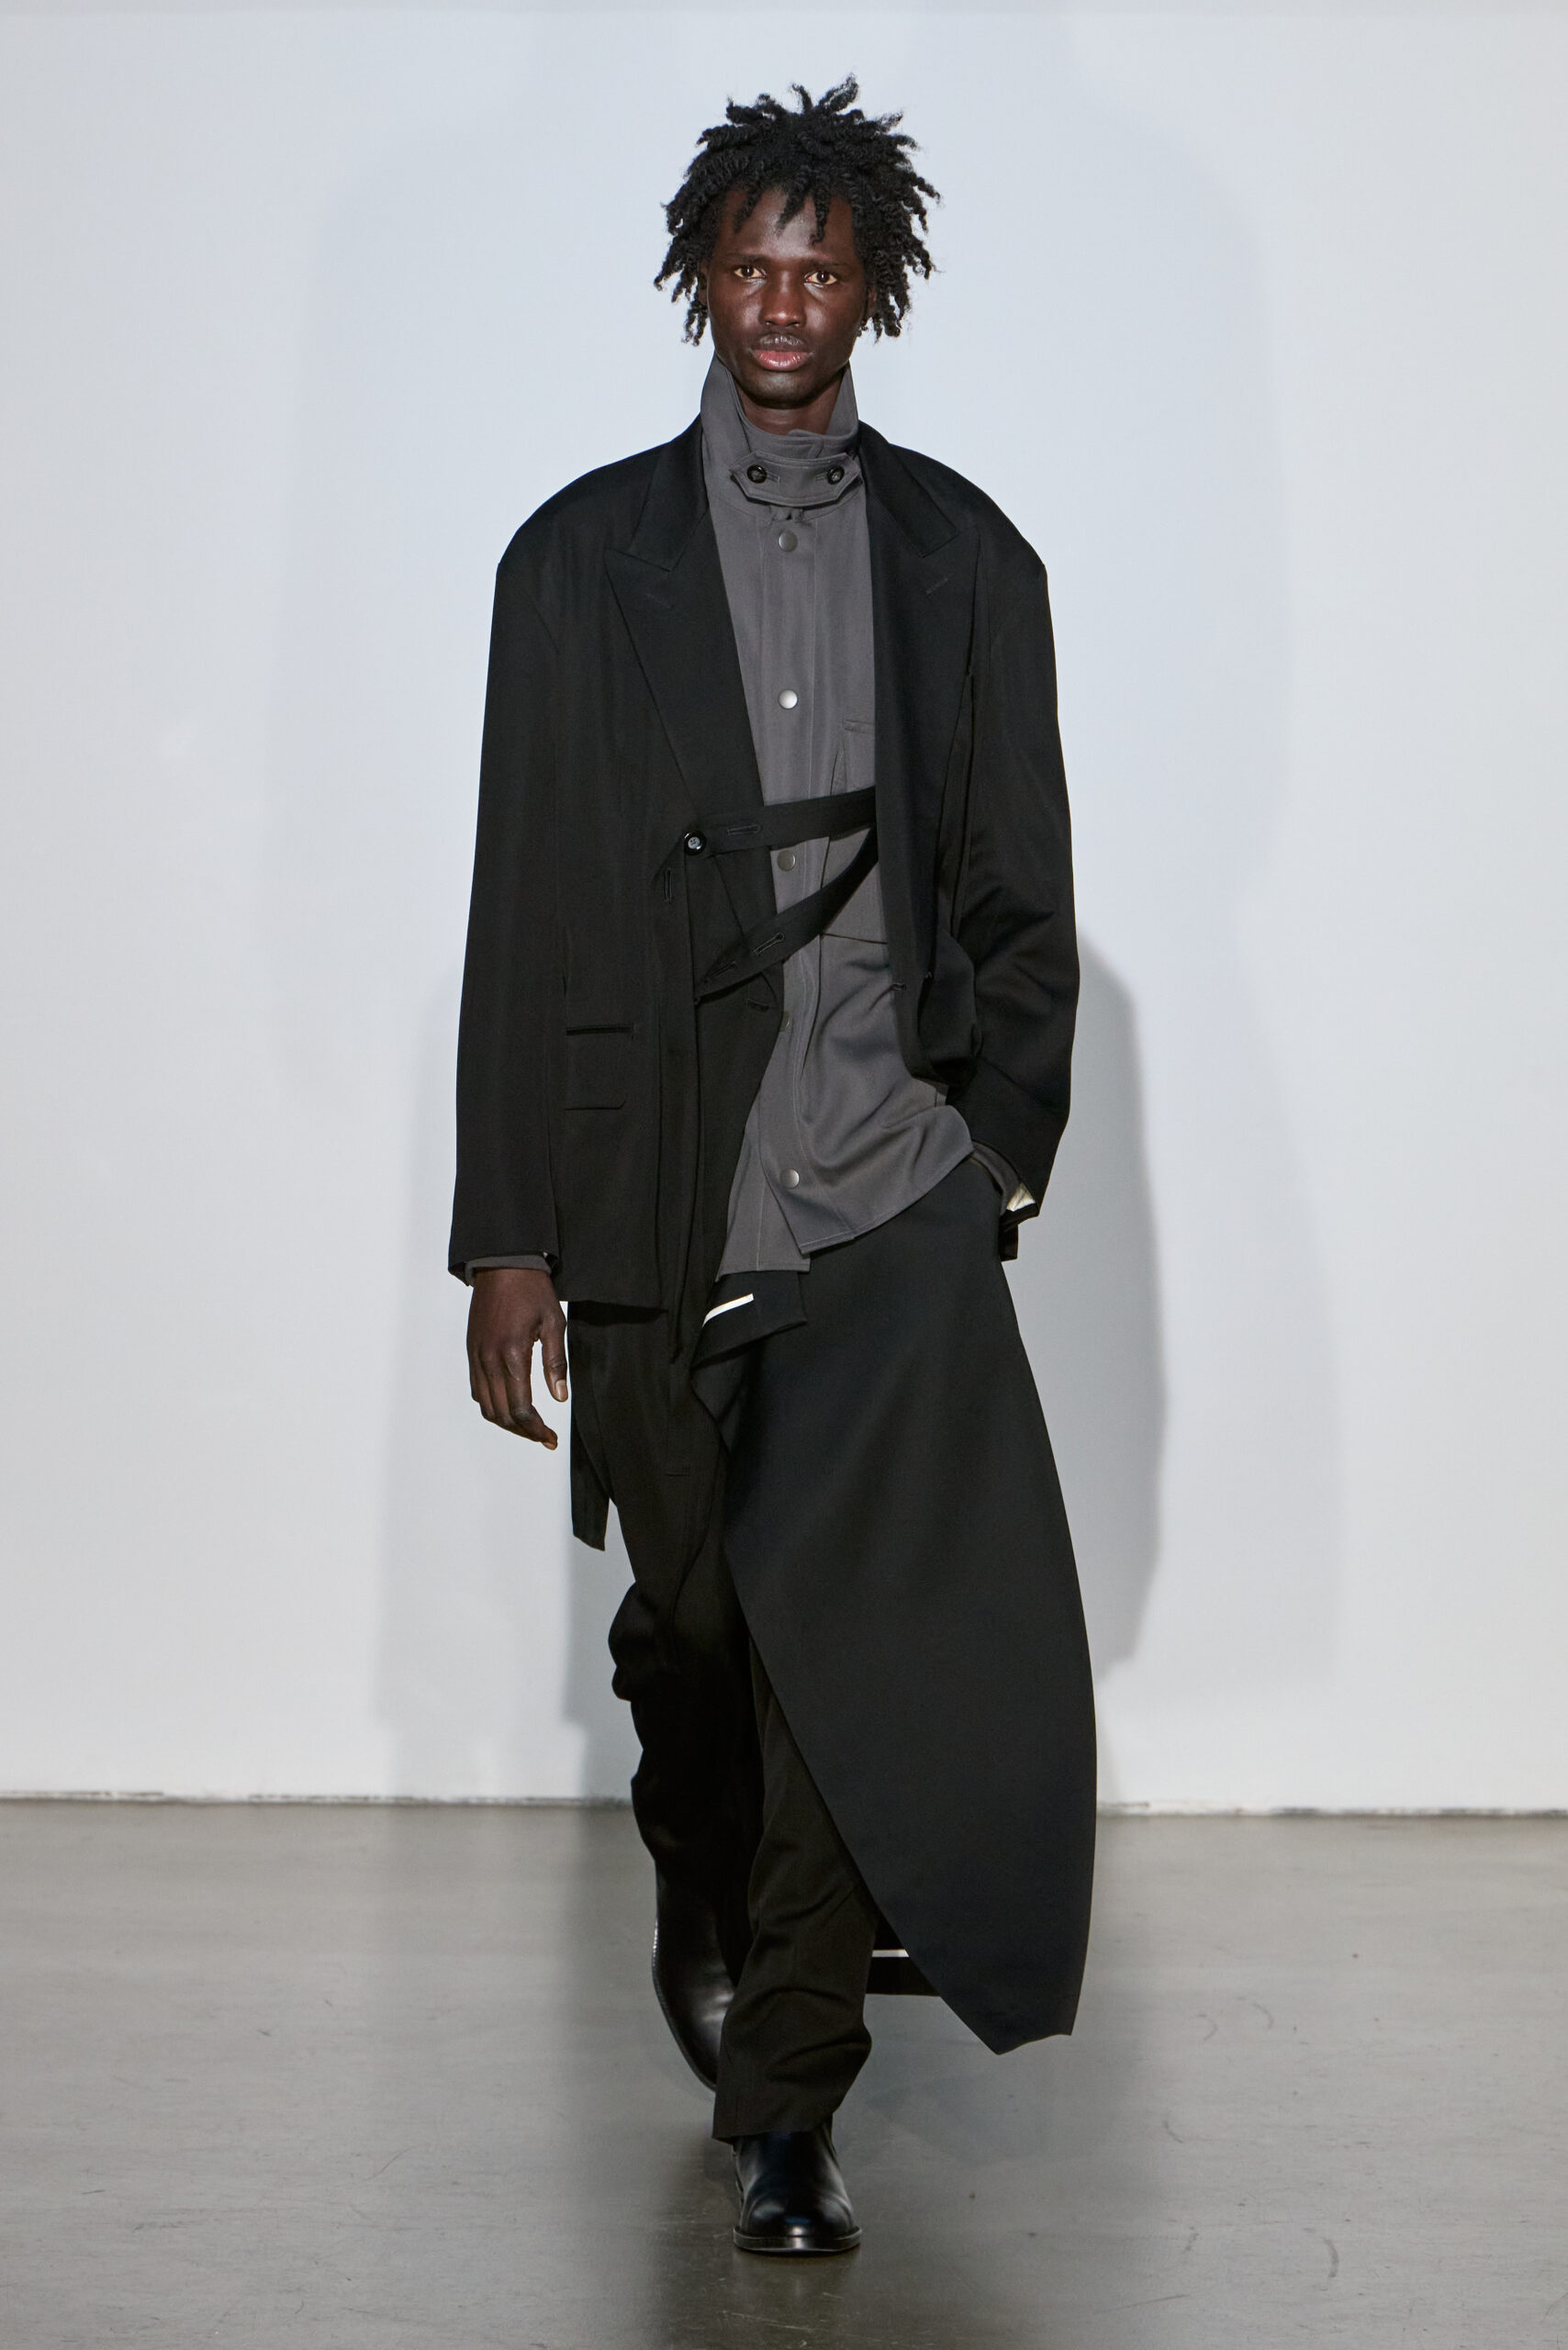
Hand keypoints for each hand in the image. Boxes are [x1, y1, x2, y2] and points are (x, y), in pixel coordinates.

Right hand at [467, 1267, 567, 1447]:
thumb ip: (556, 1363)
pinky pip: (477, 1390)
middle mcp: (489, 1360)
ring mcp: (476, 1357)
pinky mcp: (471, 1352)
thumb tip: (559, 1398)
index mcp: (512, 1355)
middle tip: (544, 1437)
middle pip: (502, 1414)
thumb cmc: (532, 1291)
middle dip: (524, 1432)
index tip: (551, 1439)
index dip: (537, 1430)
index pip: (521, 1408)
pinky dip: (492, 1406)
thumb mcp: (554, 1322)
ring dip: (507, 1423)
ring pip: (486, 1407)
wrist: (501, 1265)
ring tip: (529, 1426)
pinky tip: (510, 1405)